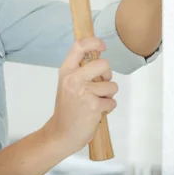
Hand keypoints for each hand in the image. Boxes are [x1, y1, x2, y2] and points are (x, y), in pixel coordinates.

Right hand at [43, 38, 117, 154]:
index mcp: (66, 71)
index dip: (93, 42)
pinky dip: (107, 108)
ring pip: (112, 86)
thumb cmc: (67, 109)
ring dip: (108, 95)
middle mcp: (73, 79)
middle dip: (108, 75)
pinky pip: (112, 102)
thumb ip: (80, 71)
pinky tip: (95, 112)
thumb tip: (99, 56)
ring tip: (95, 102)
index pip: (79, 47)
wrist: (61, 133)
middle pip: (104, 64)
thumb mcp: (67, 84)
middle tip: (101, 84)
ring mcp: (83, 92)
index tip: (102, 46)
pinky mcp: (93, 106)